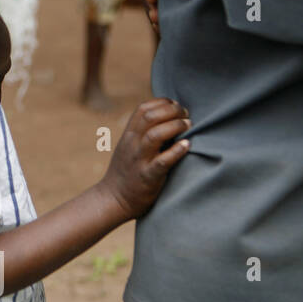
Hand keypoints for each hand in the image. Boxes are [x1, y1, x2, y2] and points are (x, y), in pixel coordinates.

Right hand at [100, 98, 190, 221]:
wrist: (113, 199)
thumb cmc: (127, 171)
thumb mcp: (129, 146)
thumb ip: (143, 132)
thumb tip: (169, 118)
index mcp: (129, 135)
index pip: (143, 108)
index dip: (163, 102)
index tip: (177, 106)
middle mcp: (132, 144)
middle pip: (150, 116)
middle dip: (172, 111)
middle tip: (186, 116)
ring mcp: (139, 160)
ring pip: (155, 135)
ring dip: (176, 126)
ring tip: (188, 126)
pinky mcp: (148, 176)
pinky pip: (162, 161)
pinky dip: (176, 151)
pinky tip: (187, 145)